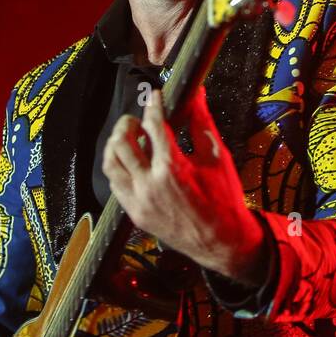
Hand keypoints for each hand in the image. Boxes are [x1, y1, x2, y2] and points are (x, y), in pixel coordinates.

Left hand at [102, 86, 268, 284]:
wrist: (222, 241)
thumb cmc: (224, 199)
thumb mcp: (218, 157)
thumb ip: (202, 123)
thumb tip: (197, 95)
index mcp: (173, 168)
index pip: (153, 126)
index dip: (153, 105)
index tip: (155, 96)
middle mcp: (150, 184)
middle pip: (122, 142)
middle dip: (127, 122)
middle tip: (138, 119)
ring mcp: (139, 201)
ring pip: (110, 163)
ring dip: (116, 144)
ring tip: (130, 138)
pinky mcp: (135, 214)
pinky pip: (115, 184)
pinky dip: (118, 167)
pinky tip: (131, 162)